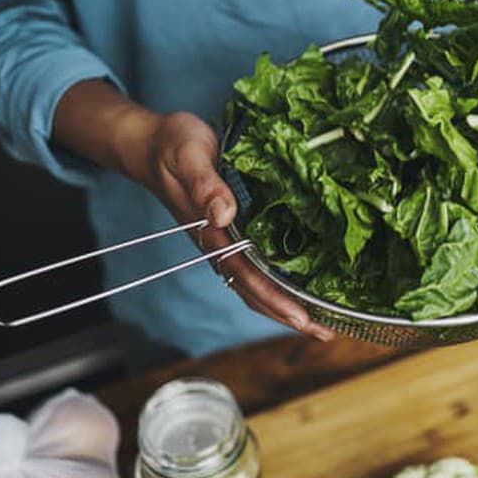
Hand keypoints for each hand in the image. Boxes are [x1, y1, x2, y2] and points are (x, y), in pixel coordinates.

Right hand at [115, 109, 334, 340]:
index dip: (275, 299)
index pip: (247, 276)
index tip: (302, 319)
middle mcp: (220, 244)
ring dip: (287, 305)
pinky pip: (258, 264)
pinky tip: (302, 287)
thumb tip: (224, 214)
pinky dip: (280, 281)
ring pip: (258, 283)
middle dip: (289, 315)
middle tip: (327, 333)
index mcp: (211, 233)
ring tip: (321, 322)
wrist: (151, 143)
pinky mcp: (232, 230)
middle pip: (255, 291)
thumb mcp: (189, 156)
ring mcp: (225, 240)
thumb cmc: (171, 146)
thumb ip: (204, 185)